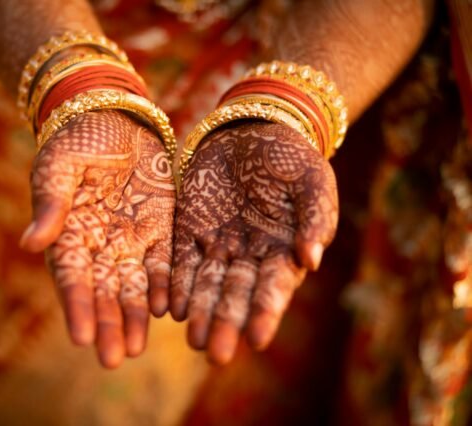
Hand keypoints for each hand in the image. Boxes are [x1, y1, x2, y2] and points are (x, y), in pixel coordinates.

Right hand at [20, 110, 174, 367]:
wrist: (113, 117)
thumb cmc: (75, 141)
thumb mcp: (57, 167)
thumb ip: (50, 206)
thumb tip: (28, 244)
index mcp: (68, 235)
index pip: (71, 279)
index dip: (77, 307)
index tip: (81, 337)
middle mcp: (99, 246)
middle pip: (104, 292)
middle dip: (108, 325)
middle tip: (113, 359)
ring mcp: (131, 239)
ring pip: (133, 285)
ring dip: (135, 316)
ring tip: (137, 347)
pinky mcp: (159, 228)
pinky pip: (163, 262)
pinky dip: (164, 285)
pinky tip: (166, 309)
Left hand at [170, 121, 337, 363]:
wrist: (252, 130)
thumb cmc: (291, 158)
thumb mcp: (313, 181)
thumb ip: (314, 218)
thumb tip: (309, 260)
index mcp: (281, 250)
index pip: (273, 288)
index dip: (265, 313)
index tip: (257, 339)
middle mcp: (248, 256)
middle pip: (236, 295)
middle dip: (227, 323)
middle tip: (216, 354)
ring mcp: (217, 245)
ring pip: (207, 285)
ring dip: (201, 312)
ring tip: (193, 338)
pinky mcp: (189, 230)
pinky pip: (182, 261)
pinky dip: (177, 284)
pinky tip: (172, 307)